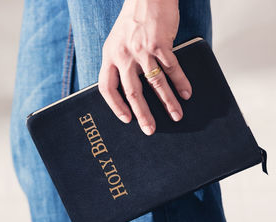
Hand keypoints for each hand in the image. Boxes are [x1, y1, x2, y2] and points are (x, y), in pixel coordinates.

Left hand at [98, 0, 191, 134]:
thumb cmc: (132, 20)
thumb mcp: (116, 41)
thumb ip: (119, 62)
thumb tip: (127, 87)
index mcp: (110, 56)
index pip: (107, 87)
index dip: (115, 105)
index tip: (125, 118)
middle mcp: (124, 55)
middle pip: (132, 92)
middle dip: (142, 114)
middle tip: (149, 129)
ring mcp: (142, 50)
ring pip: (155, 83)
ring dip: (167, 102)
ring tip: (175, 115)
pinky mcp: (160, 44)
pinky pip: (172, 68)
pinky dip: (180, 82)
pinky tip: (186, 93)